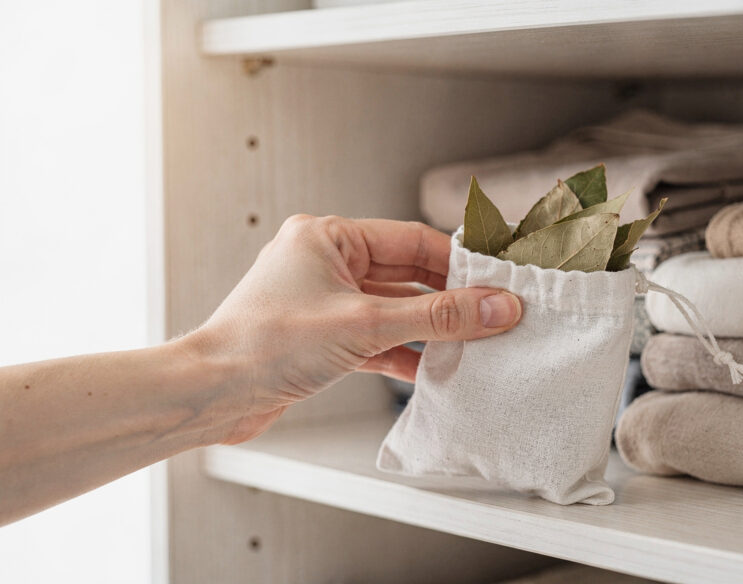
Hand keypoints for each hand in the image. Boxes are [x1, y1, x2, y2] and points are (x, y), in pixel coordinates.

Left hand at [186, 215, 521, 443]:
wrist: (211, 395)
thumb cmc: (264, 345)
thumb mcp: (365, 325)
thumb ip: (437, 316)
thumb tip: (496, 306)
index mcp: (328, 237)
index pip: (412, 240)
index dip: (458, 263)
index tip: (496, 283)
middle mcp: (325, 264)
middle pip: (406, 275)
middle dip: (448, 300)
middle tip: (492, 316)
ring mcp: (324, 303)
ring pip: (394, 311)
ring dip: (429, 331)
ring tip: (470, 347)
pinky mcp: (322, 339)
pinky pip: (377, 339)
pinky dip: (404, 354)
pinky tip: (431, 372)